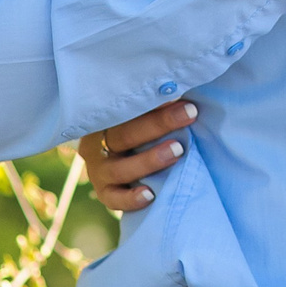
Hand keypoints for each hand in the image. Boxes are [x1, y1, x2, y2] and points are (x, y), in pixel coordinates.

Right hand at [81, 98, 197, 212]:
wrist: (121, 159)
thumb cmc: (139, 128)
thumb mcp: (139, 113)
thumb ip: (153, 104)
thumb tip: (179, 88)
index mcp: (102, 119)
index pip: (124, 108)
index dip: (153, 102)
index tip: (181, 95)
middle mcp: (96, 144)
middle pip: (124, 134)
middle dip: (159, 124)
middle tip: (189, 113)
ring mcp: (98, 170)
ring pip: (119, 168)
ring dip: (149, 160)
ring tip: (177, 150)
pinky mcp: (104, 193)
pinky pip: (113, 199)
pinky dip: (130, 198)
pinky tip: (150, 194)